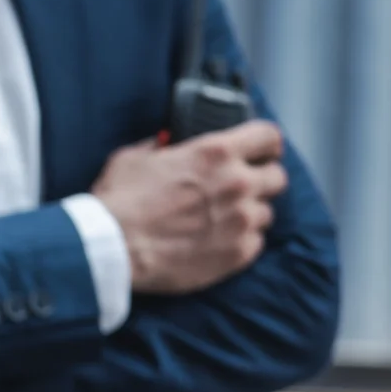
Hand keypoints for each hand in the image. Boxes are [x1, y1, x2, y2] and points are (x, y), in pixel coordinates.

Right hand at [92, 120, 289, 294]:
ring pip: (266, 214)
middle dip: (261, 181)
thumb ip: (161, 146)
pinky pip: (255, 244)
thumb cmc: (119, 201)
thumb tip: (168, 142)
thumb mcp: (134, 157)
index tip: (258, 152)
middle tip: (238, 190)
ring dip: (249, 215)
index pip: (269, 137)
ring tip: (222, 222)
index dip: (265, 145)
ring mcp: (241, 221)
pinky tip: (216, 243)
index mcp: (216, 152)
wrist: (112, 250)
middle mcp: (238, 184)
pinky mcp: (238, 254)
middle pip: (278, 177)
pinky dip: (240, 242)